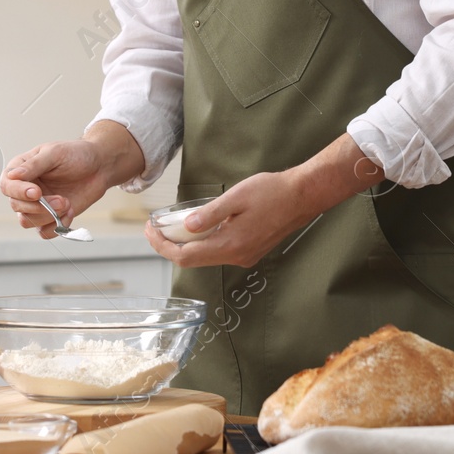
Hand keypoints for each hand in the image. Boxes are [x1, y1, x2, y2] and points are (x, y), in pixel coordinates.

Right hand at [0, 122, 146, 238]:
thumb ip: (34, 165)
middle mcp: (24, 189)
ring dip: (49, 217)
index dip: (19, 192)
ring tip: (67, 203)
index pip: (7, 186)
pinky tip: (70, 211)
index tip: (37, 193)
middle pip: (17, 207)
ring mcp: (36, 205)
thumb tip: (12, 175)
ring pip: (28, 222)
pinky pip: (44, 232)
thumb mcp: (55, 153)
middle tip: (62, 200)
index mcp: (21, 170)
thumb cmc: (76, 154)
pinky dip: (57, 226)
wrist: (99, 167)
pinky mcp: (49, 218)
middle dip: (40, 207)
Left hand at [145, 170, 321, 267]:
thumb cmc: (273, 192)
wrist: (303, 197)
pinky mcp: (250, 250)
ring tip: (171, 227)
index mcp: (231, 245)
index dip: (162, 246)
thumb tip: (186, 226)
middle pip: (193, 260)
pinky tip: (197, 228)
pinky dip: (203, 243)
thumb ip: (210, 214)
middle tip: (154, 228)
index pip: (185, 256)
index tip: (150, 231)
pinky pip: (219, 252)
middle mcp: (237, 256)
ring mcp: (245, 256)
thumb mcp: (236, 197)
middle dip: (169, 246)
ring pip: (206, 257)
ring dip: (186, 245)